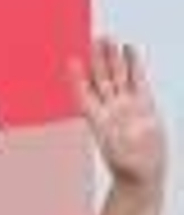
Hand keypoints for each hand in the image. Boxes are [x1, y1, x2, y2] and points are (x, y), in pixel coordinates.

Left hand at [73, 38, 166, 192]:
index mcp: (99, 122)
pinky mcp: (143, 105)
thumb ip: (122, 148)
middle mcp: (110, 110)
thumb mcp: (124, 160)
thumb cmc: (130, 171)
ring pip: (117, 77)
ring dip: (113, 58)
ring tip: (109, 39)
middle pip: (101, 79)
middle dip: (98, 59)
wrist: (143, 175)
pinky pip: (136, 81)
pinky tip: (130, 51)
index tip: (72, 61)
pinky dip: (133, 66)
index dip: (78, 78)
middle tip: (95, 39)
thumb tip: (120, 137)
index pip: (85, 95)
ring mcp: (126, 106)